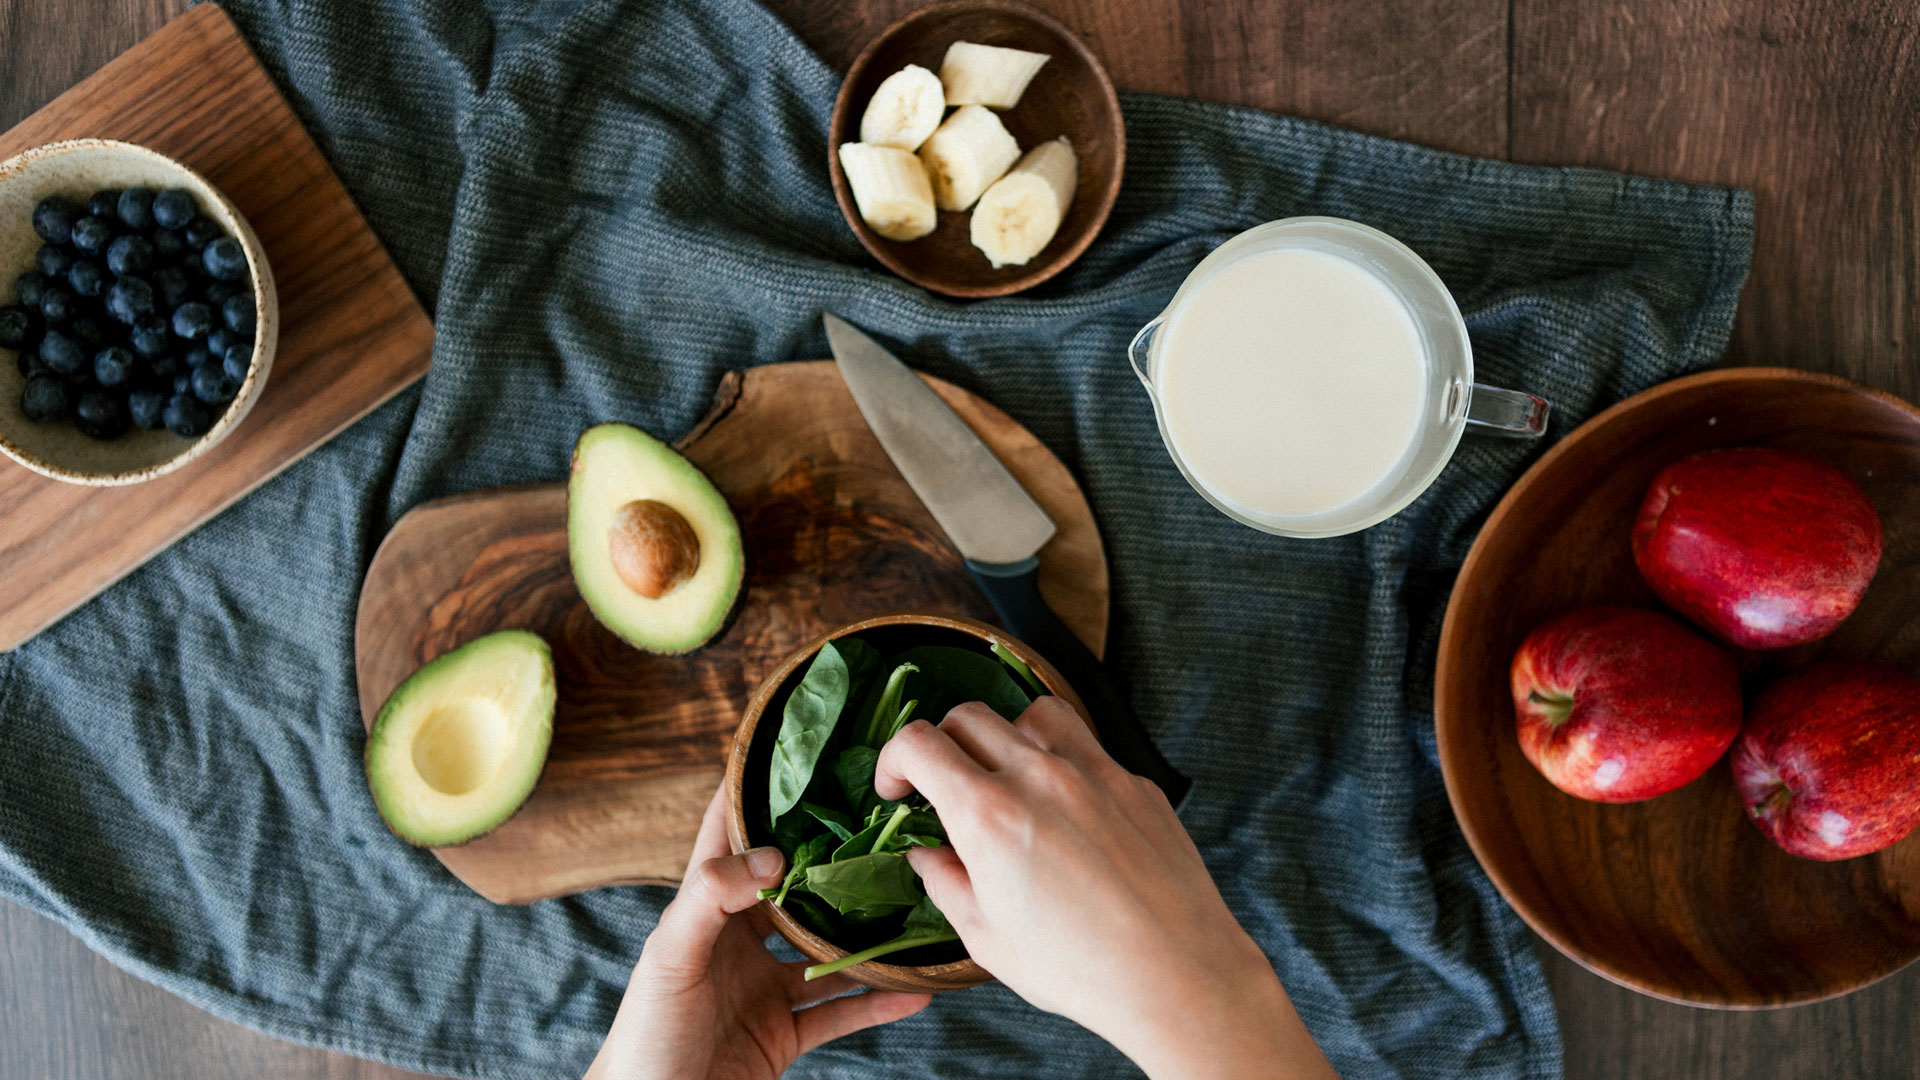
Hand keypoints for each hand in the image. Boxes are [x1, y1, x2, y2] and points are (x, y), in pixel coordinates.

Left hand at [584, 785, 929, 1079]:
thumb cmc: (644, 1035)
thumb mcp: (670, 957)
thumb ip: (711, 900)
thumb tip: (770, 855)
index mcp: (703, 910)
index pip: (728, 836)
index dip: (758, 796)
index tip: (802, 757)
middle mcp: (738, 941)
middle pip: (795, 888)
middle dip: (834, 861)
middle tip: (884, 825)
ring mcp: (763, 987)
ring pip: (827, 951)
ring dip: (867, 934)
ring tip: (913, 905)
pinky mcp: (782, 1034)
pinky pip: (838, 1013)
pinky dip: (877, 1002)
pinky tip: (914, 989)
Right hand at [876, 697, 1337, 1079]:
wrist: (1177, 975)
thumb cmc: (1080, 968)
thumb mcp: (986, 937)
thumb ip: (945, 881)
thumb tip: (926, 853)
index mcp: (990, 814)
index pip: (919, 742)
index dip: (893, 759)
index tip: (897, 787)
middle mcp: (1040, 777)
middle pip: (968, 716)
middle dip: (942, 745)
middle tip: (943, 785)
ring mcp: (1095, 772)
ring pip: (1033, 713)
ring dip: (1007, 736)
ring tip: (1009, 779)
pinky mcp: (1136, 783)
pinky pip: (1089, 748)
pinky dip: (1063, 765)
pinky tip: (1067, 811)